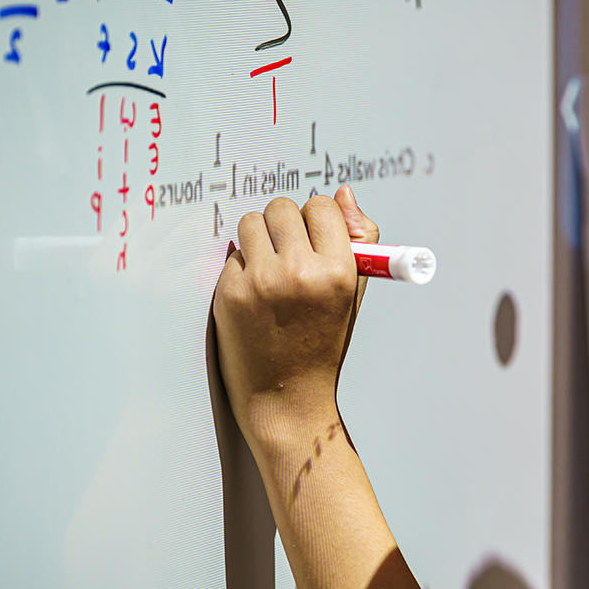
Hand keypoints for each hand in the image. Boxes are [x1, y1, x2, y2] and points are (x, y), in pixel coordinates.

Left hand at [212, 186, 378, 452]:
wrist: (286, 396)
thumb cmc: (323, 342)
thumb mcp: (353, 293)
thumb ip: (359, 238)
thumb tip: (341, 193)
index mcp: (339, 272)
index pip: (322, 206)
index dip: (318, 219)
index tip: (316, 237)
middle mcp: (300, 273)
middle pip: (283, 208)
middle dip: (286, 224)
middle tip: (291, 251)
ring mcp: (261, 282)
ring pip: (251, 222)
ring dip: (260, 237)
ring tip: (271, 267)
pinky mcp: (229, 292)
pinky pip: (233, 253)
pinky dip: (243, 266)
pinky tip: (255, 293)